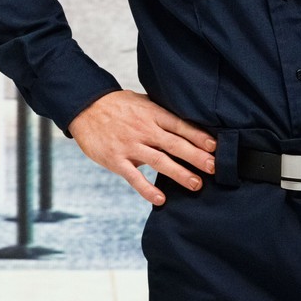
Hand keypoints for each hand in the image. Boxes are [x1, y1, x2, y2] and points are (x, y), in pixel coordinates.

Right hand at [67, 90, 216, 205]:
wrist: (85, 107)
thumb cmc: (117, 105)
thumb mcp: (142, 102)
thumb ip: (161, 114)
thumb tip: (187, 125)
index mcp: (152, 114)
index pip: (180, 126)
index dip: (199, 137)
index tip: (216, 147)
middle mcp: (143, 129)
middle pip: (174, 144)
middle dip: (196, 156)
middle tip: (214, 168)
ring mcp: (130, 145)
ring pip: (159, 161)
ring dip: (179, 173)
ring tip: (196, 184)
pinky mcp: (115, 159)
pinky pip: (134, 176)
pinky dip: (147, 189)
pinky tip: (161, 199)